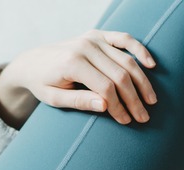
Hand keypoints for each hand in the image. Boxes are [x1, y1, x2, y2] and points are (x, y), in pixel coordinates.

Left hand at [0, 30, 157, 127]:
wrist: (32, 62)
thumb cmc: (42, 83)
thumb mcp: (54, 98)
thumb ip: (79, 101)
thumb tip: (105, 107)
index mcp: (72, 63)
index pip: (105, 87)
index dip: (118, 106)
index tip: (126, 121)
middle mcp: (84, 47)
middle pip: (119, 75)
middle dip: (134, 98)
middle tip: (144, 117)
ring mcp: (92, 38)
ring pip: (126, 60)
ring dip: (142, 82)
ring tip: (151, 101)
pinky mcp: (98, 35)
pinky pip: (124, 39)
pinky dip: (140, 50)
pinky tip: (151, 65)